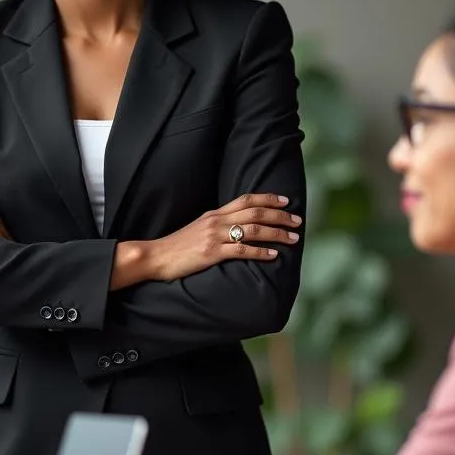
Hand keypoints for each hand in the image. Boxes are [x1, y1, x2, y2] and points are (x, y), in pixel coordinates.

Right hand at [144, 193, 300, 282]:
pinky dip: (260, 251)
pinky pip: (241, 250)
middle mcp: (216, 221)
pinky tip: (273, 255)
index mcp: (214, 214)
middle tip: (298, 221)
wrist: (156, 256)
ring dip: (276, 233)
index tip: (286, 200)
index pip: (246, 199)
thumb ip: (217, 225)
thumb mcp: (198, 228)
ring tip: (292, 238)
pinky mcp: (211, 253)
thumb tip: (238, 227)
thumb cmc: (177, 246)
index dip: (268, 198)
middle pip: (255, 212)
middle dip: (280, 216)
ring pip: (253, 230)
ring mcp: (214, 236)